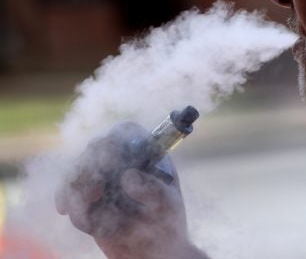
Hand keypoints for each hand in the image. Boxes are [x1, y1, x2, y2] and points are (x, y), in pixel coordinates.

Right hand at [55, 122, 201, 258]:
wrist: (151, 253)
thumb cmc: (166, 225)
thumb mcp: (167, 206)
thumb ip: (153, 190)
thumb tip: (127, 177)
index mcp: (147, 155)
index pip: (126, 132)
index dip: (114, 140)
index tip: (108, 161)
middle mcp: (124, 161)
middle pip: (96, 147)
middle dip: (89, 168)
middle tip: (94, 194)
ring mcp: (105, 177)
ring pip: (78, 169)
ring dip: (76, 189)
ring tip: (85, 216)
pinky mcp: (90, 196)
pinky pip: (69, 190)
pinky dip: (66, 199)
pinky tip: (65, 210)